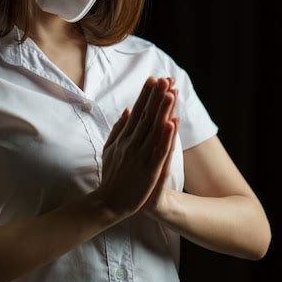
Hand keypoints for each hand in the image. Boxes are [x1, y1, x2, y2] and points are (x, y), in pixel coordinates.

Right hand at [99, 76, 178, 220]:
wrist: (109, 203)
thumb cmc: (112, 176)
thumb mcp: (110, 149)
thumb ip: (118, 128)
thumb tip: (127, 108)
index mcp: (124, 138)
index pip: (137, 112)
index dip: (145, 95)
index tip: (154, 78)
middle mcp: (131, 144)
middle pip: (146, 116)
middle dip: (155, 97)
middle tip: (164, 78)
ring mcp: (139, 157)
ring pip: (154, 130)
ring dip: (163, 111)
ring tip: (170, 93)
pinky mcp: (148, 171)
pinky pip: (159, 151)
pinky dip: (166, 137)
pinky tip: (172, 123)